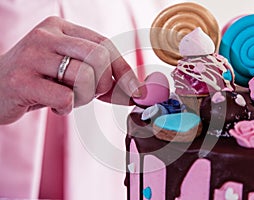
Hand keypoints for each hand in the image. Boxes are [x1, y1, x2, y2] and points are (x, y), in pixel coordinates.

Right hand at [0, 16, 140, 123]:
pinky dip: (65, 108)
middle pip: (99, 58)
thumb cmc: (40, 80)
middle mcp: (46, 36)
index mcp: (60, 28)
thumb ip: (100, 76)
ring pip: (84, 77)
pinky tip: (53, 105)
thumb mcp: (70, 71)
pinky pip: (65, 98)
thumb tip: (136, 91)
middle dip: (102, 84)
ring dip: (83, 98)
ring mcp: (32, 56)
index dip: (124, 70)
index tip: (135, 90)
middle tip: (88, 93)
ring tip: (67, 98)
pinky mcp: (22, 81)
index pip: (105, 44)